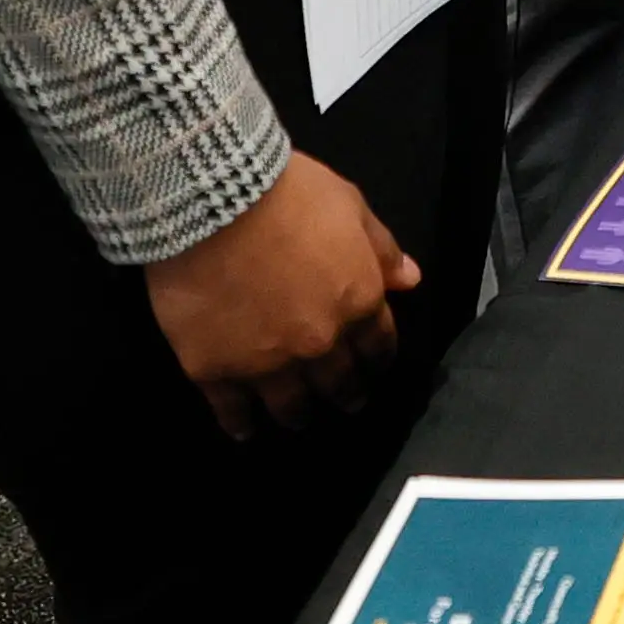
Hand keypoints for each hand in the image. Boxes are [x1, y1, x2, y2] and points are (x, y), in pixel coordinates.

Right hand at [145, 151, 415, 438]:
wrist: (213, 202)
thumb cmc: (289, 194)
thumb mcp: (351, 206)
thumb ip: (381, 249)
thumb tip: (410, 280)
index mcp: (358, 302)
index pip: (378, 347)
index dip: (377, 360)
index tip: (373, 369)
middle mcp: (320, 343)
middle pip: (339, 383)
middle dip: (346, 395)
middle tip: (345, 402)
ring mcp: (267, 364)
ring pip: (291, 406)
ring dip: (299, 415)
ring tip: (297, 418)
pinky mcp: (215, 371)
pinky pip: (233, 411)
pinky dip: (241, 424)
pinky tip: (245, 429)